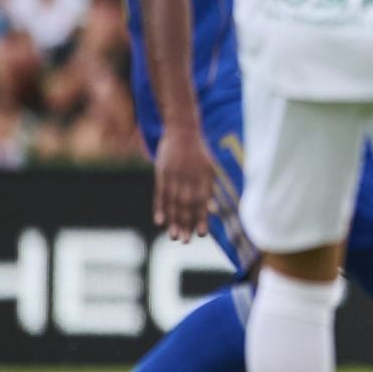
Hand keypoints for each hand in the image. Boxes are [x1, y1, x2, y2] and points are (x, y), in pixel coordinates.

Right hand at [154, 123, 214, 241]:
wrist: (182, 130)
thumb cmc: (198, 153)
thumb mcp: (209, 168)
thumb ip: (209, 189)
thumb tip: (213, 211)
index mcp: (205, 176)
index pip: (203, 201)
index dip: (202, 218)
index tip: (202, 234)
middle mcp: (190, 176)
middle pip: (188, 204)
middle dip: (187, 223)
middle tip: (186, 241)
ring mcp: (175, 174)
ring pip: (174, 202)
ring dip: (173, 220)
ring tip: (174, 236)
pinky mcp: (162, 172)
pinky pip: (160, 193)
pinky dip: (159, 208)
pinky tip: (159, 221)